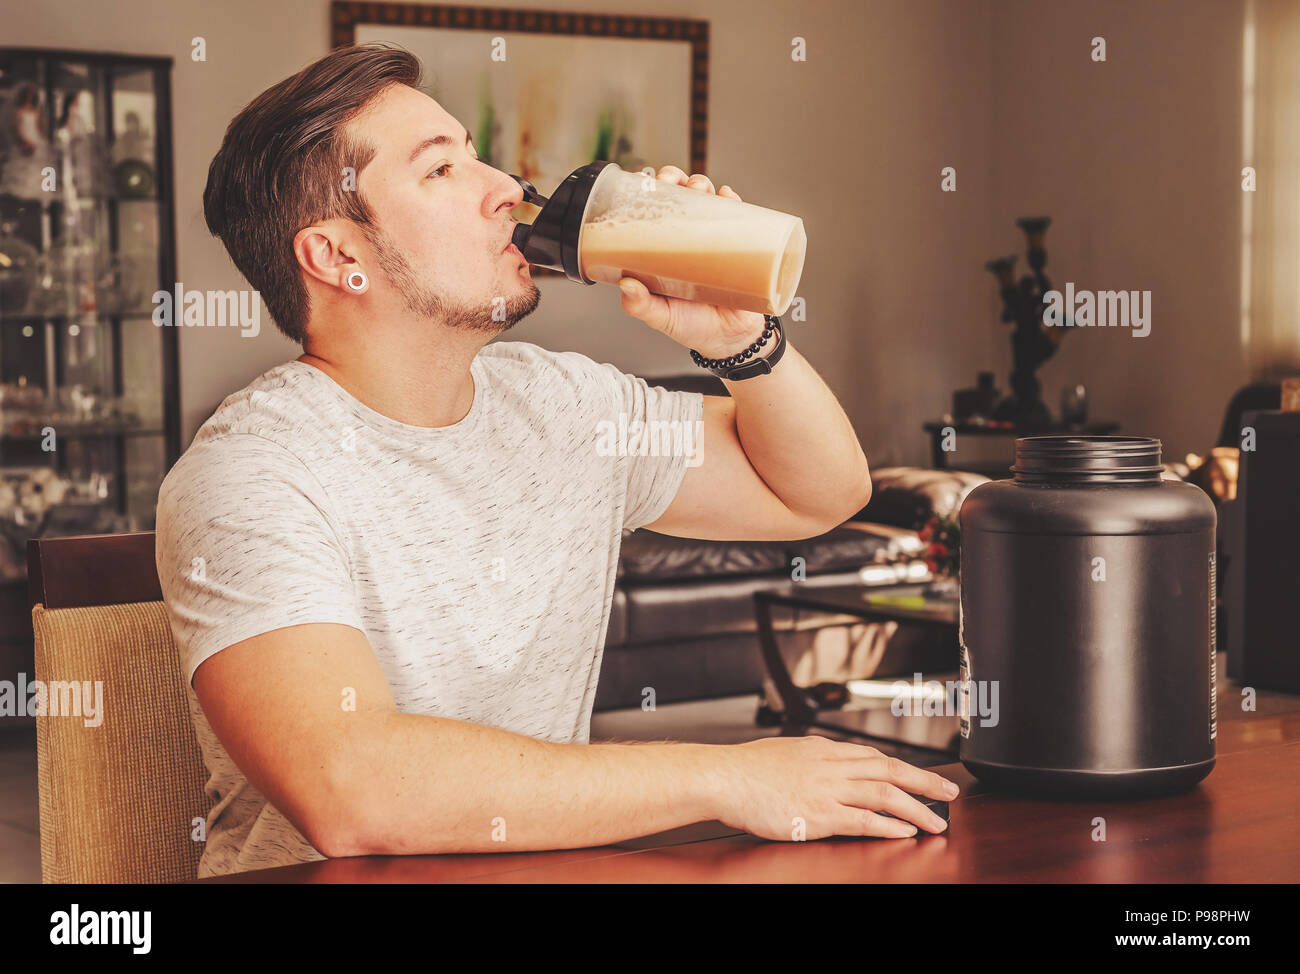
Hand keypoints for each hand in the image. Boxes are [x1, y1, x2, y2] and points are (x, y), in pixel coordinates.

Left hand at [615, 165, 767, 359]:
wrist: (731, 341)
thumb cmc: (692, 327)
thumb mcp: (662, 317)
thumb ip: (641, 306)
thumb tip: (626, 286)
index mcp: (661, 252)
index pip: (650, 213)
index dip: (646, 192)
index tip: (642, 180)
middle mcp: (686, 241)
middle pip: (678, 198)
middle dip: (674, 179)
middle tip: (673, 181)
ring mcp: (713, 240)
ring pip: (706, 201)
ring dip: (701, 184)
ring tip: (699, 188)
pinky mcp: (740, 246)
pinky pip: (739, 216)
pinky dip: (733, 201)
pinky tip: (727, 196)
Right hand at [715, 735, 957, 840]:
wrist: (723, 777)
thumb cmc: (744, 769)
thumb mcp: (783, 753)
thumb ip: (808, 760)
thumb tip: (821, 768)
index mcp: (822, 749)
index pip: (873, 756)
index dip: (903, 767)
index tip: (922, 777)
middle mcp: (831, 764)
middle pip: (889, 769)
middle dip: (924, 782)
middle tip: (949, 793)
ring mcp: (827, 789)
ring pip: (884, 794)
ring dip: (916, 807)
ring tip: (937, 820)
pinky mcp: (819, 814)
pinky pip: (863, 819)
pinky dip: (888, 825)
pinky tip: (906, 831)